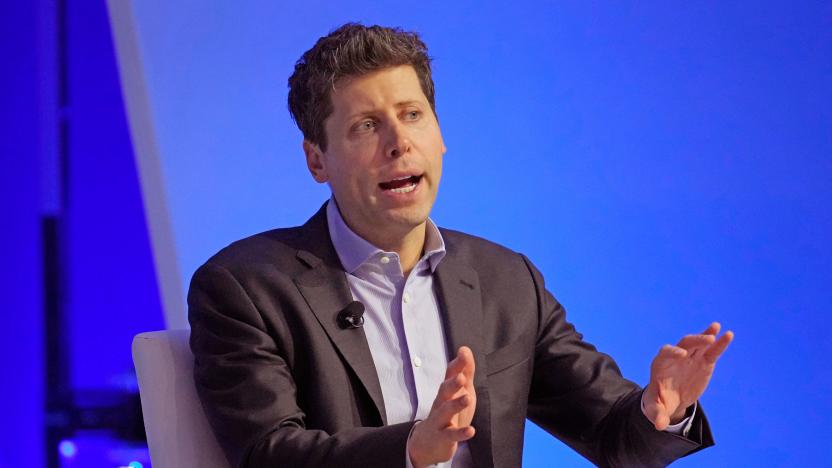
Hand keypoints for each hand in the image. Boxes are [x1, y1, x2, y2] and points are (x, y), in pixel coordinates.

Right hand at [408, 346, 476, 467]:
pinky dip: (461, 433)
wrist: (429, 441)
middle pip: (444, 390)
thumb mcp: (460, 390)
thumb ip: (464, 371)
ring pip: (445, 411)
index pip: (450, 375)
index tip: (463, 352)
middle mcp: (441, 402)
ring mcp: (440, 419)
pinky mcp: (443, 436)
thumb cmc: (448, 411)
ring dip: (456, 404)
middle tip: (462, 377)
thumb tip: (465, 349)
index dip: (457, 364)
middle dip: (452, 383)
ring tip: (467, 399)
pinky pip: (451, 435)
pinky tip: (471, 431)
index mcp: (446, 390)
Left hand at [643, 322, 733, 429]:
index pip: (665, 353)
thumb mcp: (656, 409)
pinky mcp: (703, 362)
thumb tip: (659, 425)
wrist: (671, 399)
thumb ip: (657, 414)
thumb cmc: (660, 402)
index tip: (681, 355)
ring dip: (706, 335)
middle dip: (694, 341)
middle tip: (707, 340)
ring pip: (698, 344)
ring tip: (716, 328)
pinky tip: (728, 335)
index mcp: (661, 364)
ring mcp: (691, 358)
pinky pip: (712, 351)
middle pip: (684, 344)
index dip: (672, 352)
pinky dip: (719, 343)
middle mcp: (676, 357)